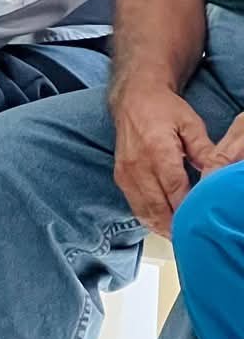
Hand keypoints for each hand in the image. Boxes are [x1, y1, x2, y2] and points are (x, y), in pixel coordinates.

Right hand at [111, 83, 243, 235]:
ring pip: (145, 211)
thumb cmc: (163, 109)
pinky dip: (150, 219)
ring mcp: (126, 173)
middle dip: (177, 225)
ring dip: (163, 226)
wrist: (132, 99)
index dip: (188, 209)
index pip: (175, 189)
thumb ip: (205, 151)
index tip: (202, 223)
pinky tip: (165, 225)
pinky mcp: (120, 177)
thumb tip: (219, 175)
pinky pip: (135, 206)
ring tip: (182, 237)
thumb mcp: (191, 124)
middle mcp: (137, 165)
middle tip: (195, 238)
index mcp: (157, 150)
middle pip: (158, 206)